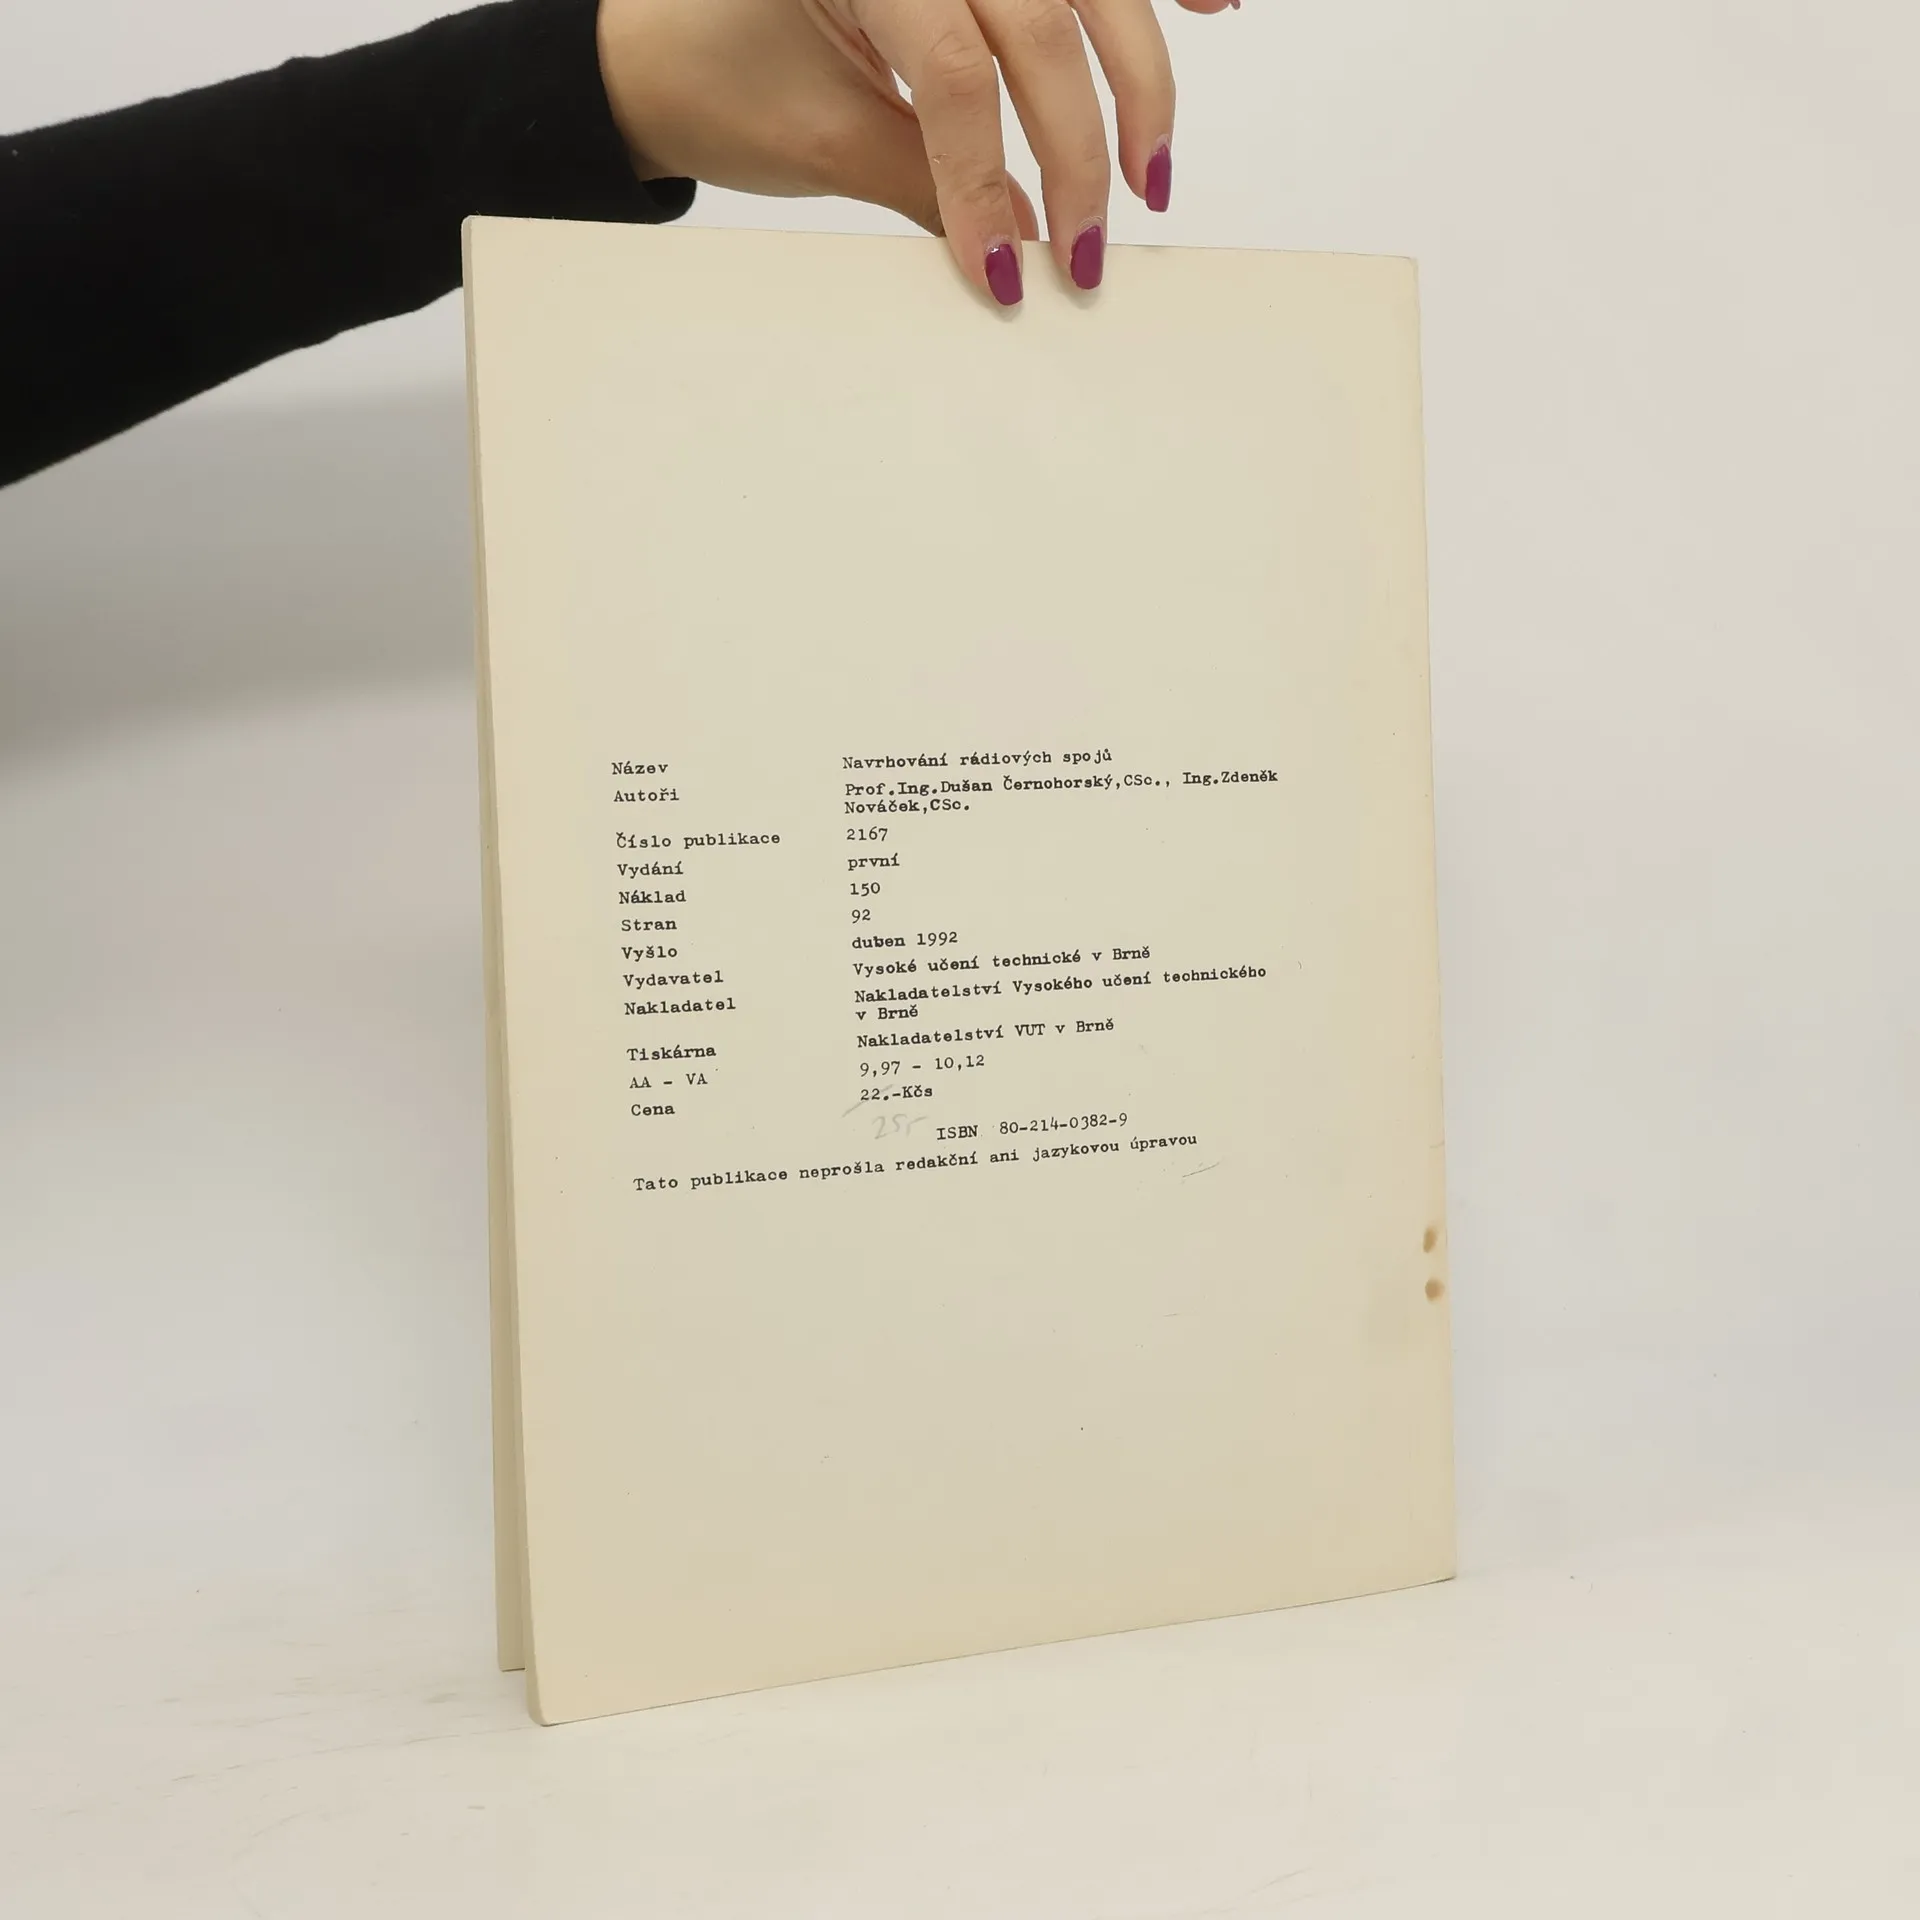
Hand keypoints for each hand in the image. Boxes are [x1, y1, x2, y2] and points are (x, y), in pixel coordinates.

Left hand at [596, 0, 1233, 304]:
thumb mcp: (815, 138)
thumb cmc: (712, 78)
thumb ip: (929, 181)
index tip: (1016, 270)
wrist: (654, 43)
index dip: (990, 179)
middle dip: (1080, 144)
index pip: (953, 72)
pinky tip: (1216, 9)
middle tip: (1094, 244)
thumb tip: (1024, 240)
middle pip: (1038, 20)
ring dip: (1136, 67)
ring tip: (1154, 168)